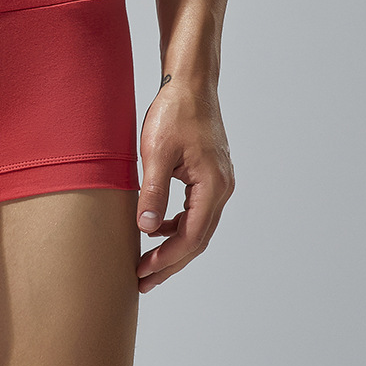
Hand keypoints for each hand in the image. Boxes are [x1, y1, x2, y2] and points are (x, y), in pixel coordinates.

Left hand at [135, 77, 233, 292]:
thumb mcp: (155, 153)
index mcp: (212, 185)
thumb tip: (148, 229)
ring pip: (198, 226)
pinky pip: (196, 210)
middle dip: (170, 262)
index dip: (167, 259)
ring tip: (148, 264)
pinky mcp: (210, 175)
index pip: (192, 237)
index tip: (143, 272)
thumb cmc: (173, 112)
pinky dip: (178, 225)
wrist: (190, 83)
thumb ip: (153, 192)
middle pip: (198, 239)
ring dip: (174, 246)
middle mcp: (222, 188)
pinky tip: (159, 229)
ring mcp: (219, 181)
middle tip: (143, 282)